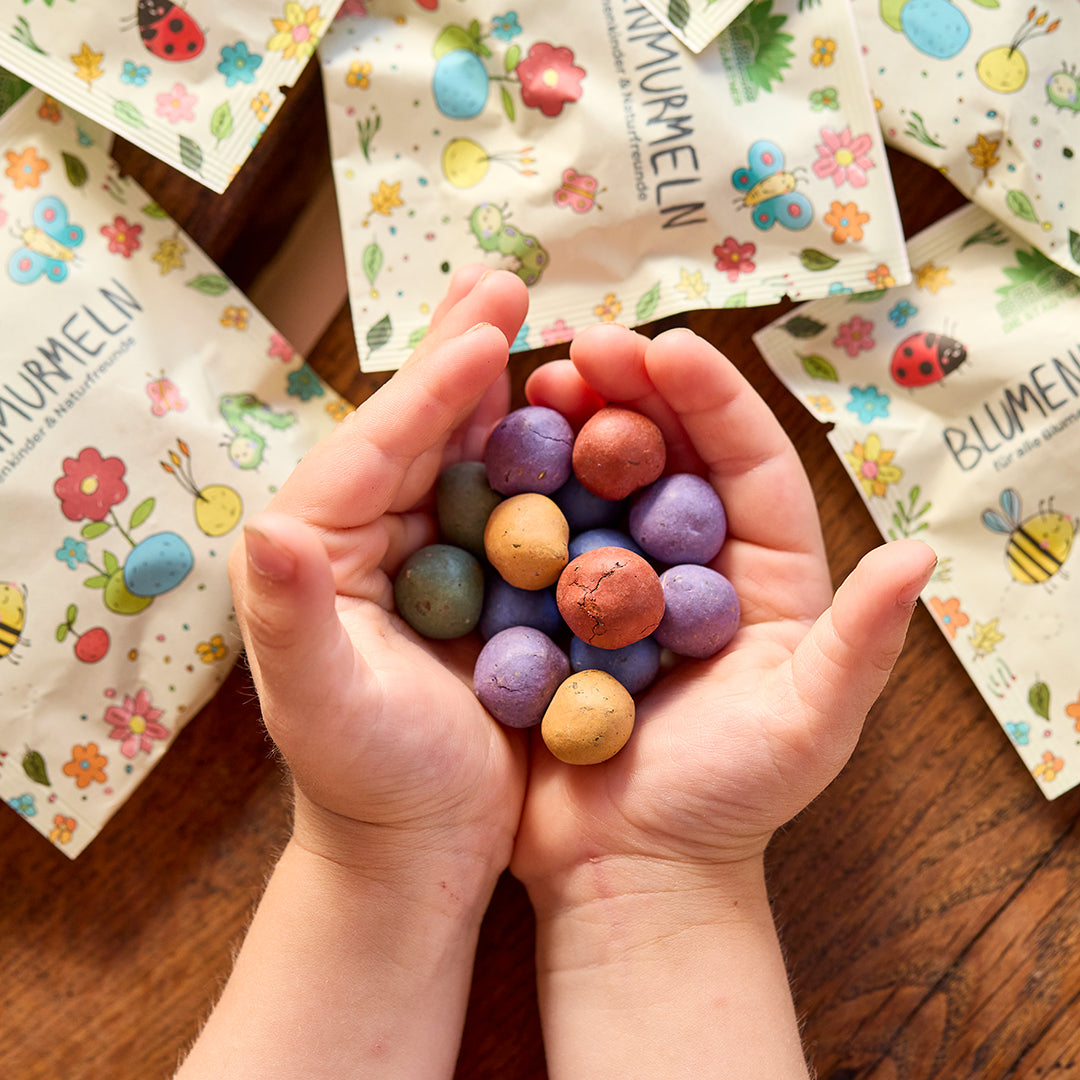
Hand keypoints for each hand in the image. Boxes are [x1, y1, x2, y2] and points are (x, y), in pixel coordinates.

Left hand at [228, 266, 530, 890]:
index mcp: (316, 551)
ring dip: (497, 384)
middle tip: (504, 281)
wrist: (419, 844)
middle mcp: (361, 535)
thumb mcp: (325, 710)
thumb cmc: (370, 783)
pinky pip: (505, 494)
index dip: (427, 390)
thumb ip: (289, 619)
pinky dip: (532, 446)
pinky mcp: (472, 574)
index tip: (487, 331)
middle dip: (459, 355)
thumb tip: (268, 525)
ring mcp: (421, 550)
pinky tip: (564, 406)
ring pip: (462, 450)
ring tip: (528, 314)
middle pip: (416, 429)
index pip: (371, 452)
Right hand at [512, 321, 935, 902]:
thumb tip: (918, 557)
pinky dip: (518, 491)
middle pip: (667, 455)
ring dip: (570, 427)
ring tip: (532, 381)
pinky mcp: (554, 603)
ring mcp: (616, 578)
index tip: (663, 346)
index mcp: (762, 573)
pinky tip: (486, 453)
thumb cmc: (726, 803)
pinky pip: (541, 533)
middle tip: (581, 347)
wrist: (625, 868)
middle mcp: (688, 561)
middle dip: (630, 392)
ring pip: (599, 481)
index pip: (746, 462)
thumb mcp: (806, 727)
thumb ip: (859, 645)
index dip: (710, 398)